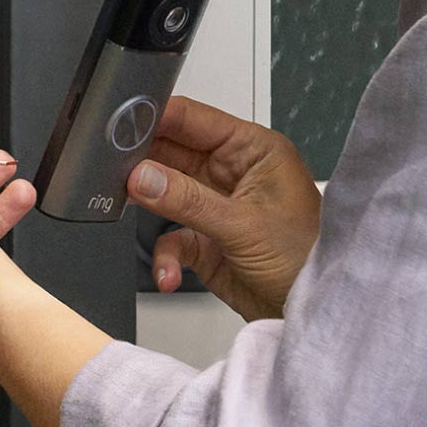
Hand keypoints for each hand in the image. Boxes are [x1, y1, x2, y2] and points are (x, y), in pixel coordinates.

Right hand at [126, 94, 321, 322]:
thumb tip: (143, 177)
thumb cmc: (308, 257)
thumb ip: (188, 200)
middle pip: (173, 153)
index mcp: (253, 150)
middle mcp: (234, 173)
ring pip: (167, 194)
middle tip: (112, 168)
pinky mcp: (208, 242)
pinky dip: (166, 257)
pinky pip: (172, 238)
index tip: (121, 120)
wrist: (314, 310)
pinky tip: (169, 272)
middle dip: (144, 163)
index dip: (158, 116)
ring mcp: (218, 207)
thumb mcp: (245, 224)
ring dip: (150, 206)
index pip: (196, 120)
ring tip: (127, 207)